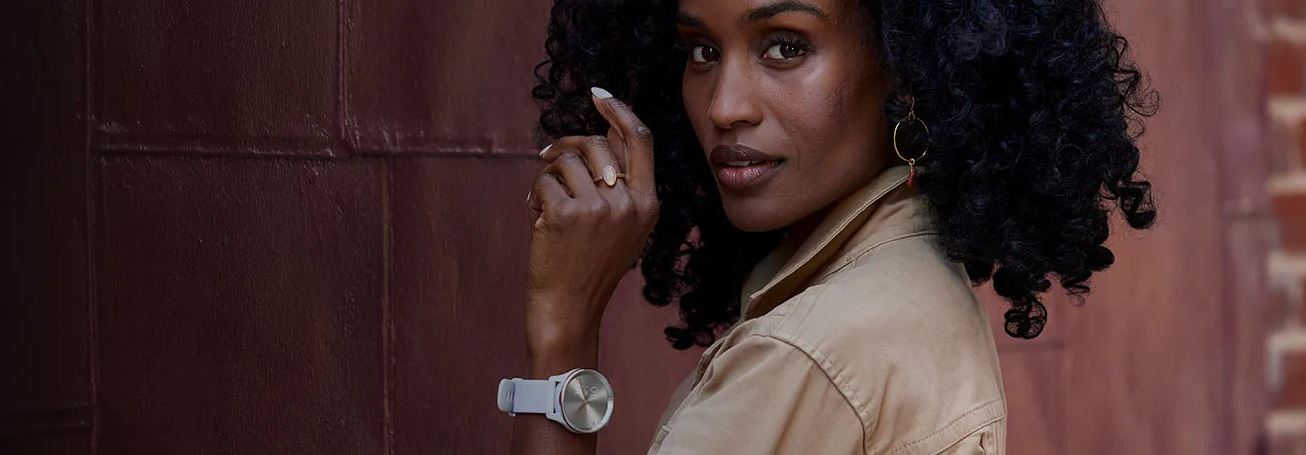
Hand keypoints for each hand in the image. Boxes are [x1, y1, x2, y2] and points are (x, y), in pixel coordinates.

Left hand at [524, 87, 659, 357]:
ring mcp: (598, 208)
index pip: (640, 139)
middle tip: (547, 157)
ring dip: (548, 177)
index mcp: (648, 203)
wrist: (570, 308)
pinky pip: (546, 181)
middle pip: (597, 143)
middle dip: (567, 145)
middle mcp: (628, 202)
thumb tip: (600, 137)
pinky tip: (537, 217)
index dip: (619, 111)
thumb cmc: (591, 267)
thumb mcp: (625, 228)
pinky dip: (535, 195)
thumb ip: (622, 186)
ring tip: (544, 202)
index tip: (599, 96)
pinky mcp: (567, 214)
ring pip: (567, 162)